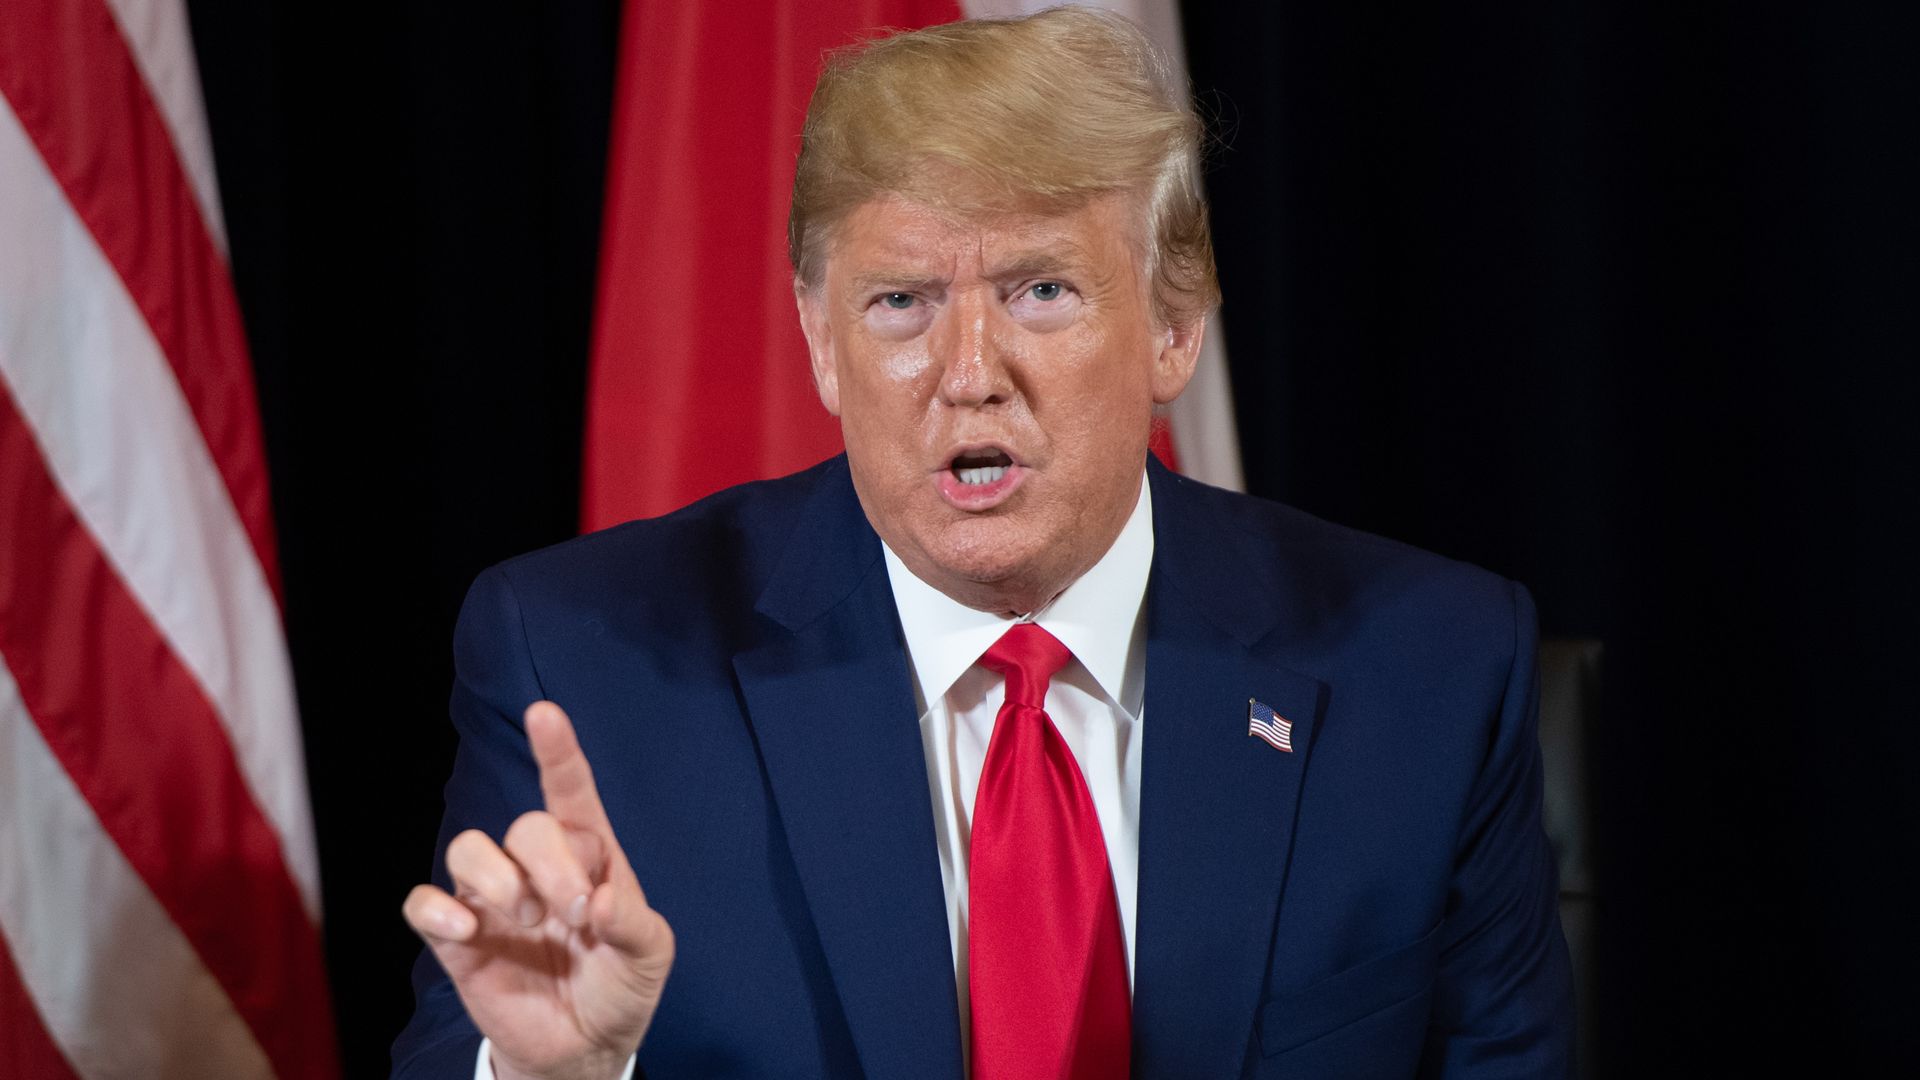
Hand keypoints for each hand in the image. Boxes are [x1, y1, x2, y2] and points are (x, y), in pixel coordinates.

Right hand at [403, 701, 673, 1079]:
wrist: (585, 1048)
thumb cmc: (620, 985)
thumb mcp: (648, 955)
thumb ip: (630, 923)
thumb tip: (597, 904)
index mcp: (590, 855)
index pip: (571, 792)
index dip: (557, 752)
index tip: (544, 714)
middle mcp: (537, 866)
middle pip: (526, 827)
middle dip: (552, 865)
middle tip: (575, 913)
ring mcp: (494, 899)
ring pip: (469, 848)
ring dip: (497, 879)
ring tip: (526, 918)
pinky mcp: (458, 938)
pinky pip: (424, 902)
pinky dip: (437, 910)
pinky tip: (466, 930)